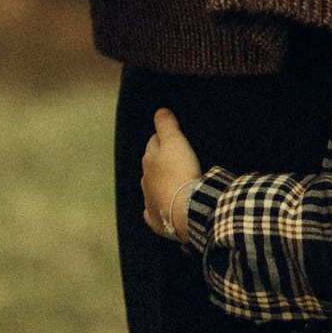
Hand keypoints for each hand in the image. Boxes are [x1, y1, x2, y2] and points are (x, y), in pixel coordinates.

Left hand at [143, 108, 202, 244]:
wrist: (185, 208)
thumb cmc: (180, 171)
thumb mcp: (175, 141)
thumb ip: (166, 124)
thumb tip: (160, 111)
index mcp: (149, 160)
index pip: (154, 143)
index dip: (163, 138)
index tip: (172, 137)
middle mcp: (146, 181)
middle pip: (151, 166)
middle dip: (159, 161)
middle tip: (173, 158)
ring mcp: (150, 201)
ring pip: (151, 189)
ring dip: (158, 184)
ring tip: (170, 181)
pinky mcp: (157, 220)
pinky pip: (152, 215)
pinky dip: (155, 211)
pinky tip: (159, 209)